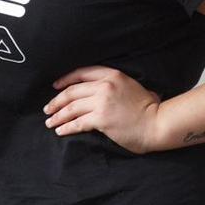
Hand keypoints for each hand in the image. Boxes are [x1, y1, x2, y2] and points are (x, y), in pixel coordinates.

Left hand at [46, 66, 163, 152]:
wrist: (157, 123)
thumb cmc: (148, 107)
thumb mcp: (131, 86)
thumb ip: (115, 85)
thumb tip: (97, 91)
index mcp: (113, 75)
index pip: (81, 73)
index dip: (65, 80)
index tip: (55, 87)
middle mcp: (105, 86)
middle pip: (72, 92)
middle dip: (56, 101)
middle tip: (48, 109)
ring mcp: (102, 102)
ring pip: (71, 108)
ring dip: (58, 116)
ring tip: (50, 122)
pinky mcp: (101, 119)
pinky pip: (77, 123)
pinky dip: (66, 127)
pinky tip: (61, 131)